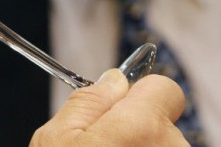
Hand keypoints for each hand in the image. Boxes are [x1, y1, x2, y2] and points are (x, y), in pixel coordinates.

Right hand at [30, 69, 187, 145]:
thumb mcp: (55, 140)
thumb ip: (86, 103)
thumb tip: (112, 80)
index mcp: (141, 127)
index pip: (165, 89)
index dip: (140, 95)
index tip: (122, 110)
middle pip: (162, 121)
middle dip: (138, 129)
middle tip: (104, 146)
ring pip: (164, 146)